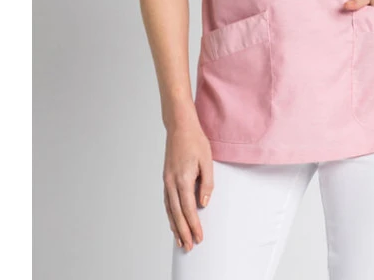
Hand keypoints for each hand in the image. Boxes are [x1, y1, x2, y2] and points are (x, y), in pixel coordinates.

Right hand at [163, 106, 213, 251]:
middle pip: (176, 213)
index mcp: (183, 178)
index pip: (189, 208)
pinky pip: (167, 201)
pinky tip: (174, 221)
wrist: (179, 126)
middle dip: (183, 231)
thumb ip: (207, 184)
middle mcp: (171, 182)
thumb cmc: (195, 140)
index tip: (199, 237)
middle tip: (189, 246)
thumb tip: (204, 203)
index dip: (194, 225)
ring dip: (175, 226)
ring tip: (180, 240)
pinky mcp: (166, 178)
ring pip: (169, 209)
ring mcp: (166, 181)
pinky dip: (170, 214)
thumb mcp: (207, 160)